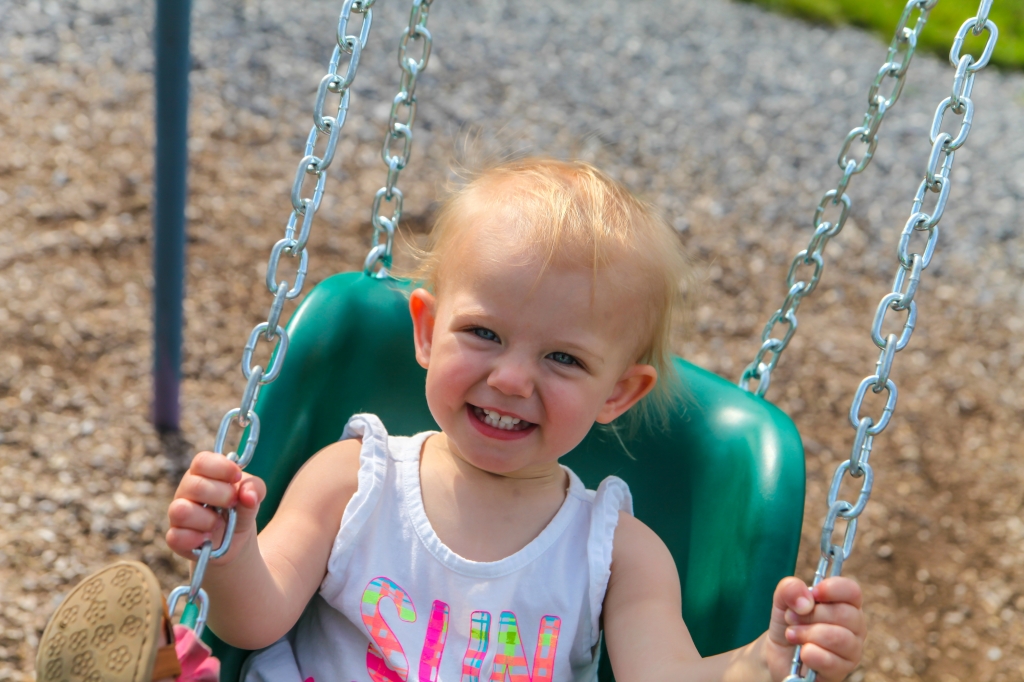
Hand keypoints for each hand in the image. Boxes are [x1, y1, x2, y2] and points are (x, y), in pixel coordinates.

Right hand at [166, 451, 266, 565]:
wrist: (237, 539)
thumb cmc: (240, 507)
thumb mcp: (253, 495)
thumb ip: (255, 488)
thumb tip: (249, 496)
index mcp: (203, 473)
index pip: (202, 461)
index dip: (221, 468)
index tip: (237, 477)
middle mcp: (186, 491)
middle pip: (194, 485)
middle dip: (221, 495)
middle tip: (232, 503)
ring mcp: (178, 514)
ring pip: (181, 511)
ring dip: (208, 519)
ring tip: (219, 524)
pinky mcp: (176, 538)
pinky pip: (175, 537)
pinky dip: (195, 539)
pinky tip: (207, 540)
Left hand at [764, 576, 865, 681]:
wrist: (778, 655)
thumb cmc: (789, 623)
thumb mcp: (782, 600)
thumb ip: (790, 589)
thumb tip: (806, 601)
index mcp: (846, 604)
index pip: (852, 591)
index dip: (833, 589)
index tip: (813, 593)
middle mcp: (855, 627)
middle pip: (845, 614)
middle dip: (811, 614)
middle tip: (791, 618)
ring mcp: (851, 651)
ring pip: (839, 638)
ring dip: (807, 634)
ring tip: (791, 634)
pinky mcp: (841, 671)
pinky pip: (830, 661)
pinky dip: (810, 654)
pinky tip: (802, 653)